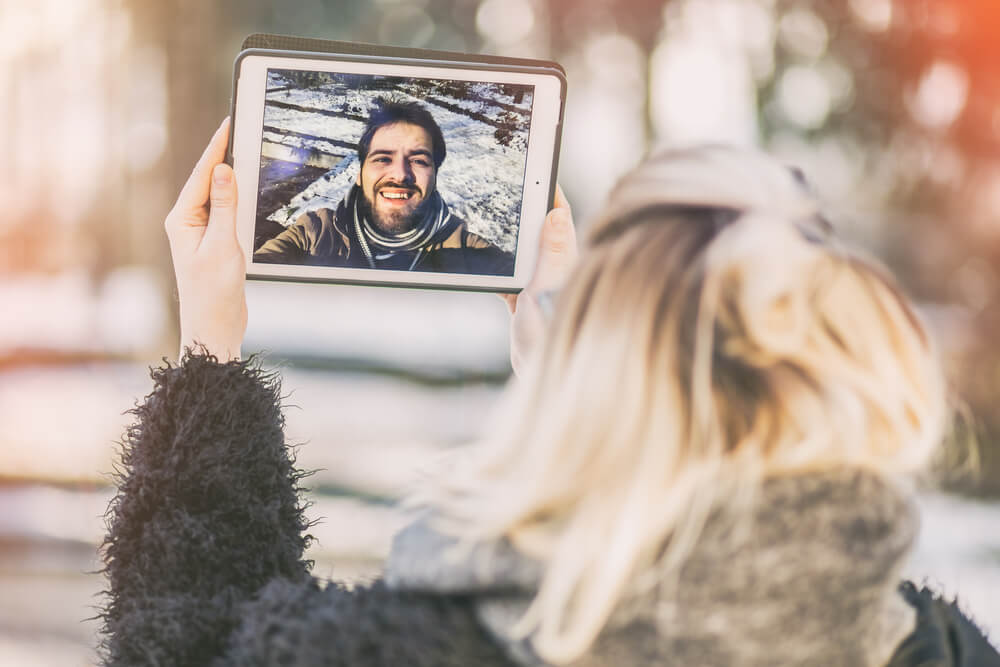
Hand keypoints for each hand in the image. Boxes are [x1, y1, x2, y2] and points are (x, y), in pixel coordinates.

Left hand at [165, 118, 246, 361]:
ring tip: (243, 150)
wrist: (214, 326)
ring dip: (231, 175)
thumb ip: (225, 206)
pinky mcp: (214, 243)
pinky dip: (237, 197)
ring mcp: (200, 232)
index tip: (228, 124)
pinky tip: (247, 189)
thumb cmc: (214, 292)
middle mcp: (187, 222)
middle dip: (223, 155)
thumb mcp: (222, 245)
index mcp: (182, 219)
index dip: (217, 148)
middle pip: (208, 180)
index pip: (202, 175)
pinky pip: (226, 211)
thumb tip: (225, 171)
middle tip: (238, 128)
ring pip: (217, 195)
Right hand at [501, 186, 577, 375]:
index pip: (561, 218)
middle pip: (543, 232)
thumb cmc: (548, 337)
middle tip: (516, 186)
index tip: (539, 173)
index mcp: (567, 263)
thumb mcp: (543, 289)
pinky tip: (488, 263)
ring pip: (527, 253)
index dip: (551, 194)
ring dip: (515, 238)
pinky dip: (501, 267)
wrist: (536, 376)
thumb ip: (551, 252)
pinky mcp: (527, 305)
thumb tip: (558, 211)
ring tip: (501, 217)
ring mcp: (542, 288)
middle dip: (531, 210)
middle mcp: (557, 273)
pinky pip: (512, 277)